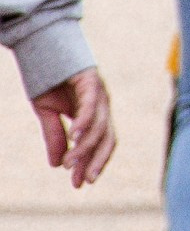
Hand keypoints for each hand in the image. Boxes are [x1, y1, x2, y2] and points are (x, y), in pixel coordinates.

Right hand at [31, 66, 113, 186]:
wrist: (42, 45)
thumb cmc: (47, 78)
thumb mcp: (47, 112)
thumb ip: (55, 136)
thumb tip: (57, 165)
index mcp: (94, 113)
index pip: (99, 143)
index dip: (91, 163)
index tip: (79, 184)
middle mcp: (101, 104)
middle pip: (107, 138)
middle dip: (96, 161)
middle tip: (84, 181)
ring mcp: (99, 92)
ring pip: (99, 126)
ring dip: (84, 147)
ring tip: (69, 163)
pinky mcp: (91, 81)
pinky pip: (91, 106)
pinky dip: (84, 123)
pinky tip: (75, 137)